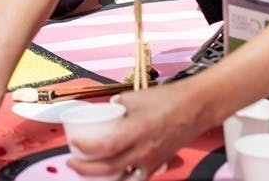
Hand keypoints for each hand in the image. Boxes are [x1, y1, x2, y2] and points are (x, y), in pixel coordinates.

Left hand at [69, 85, 208, 179]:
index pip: (105, 147)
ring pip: (124, 180)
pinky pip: (138, 177)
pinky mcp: (159, 163)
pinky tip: (114, 174)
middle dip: (85, 169)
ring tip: (89, 172)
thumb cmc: (168, 100)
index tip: (73, 142)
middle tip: (72, 162)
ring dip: (103, 178)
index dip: (85, 147)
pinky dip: (124, 178)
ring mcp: (153, 160)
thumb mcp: (134, 97)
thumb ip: (116, 105)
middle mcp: (144, 151)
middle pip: (109, 168)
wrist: (196, 107)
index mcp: (136, 132)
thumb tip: (102, 109)